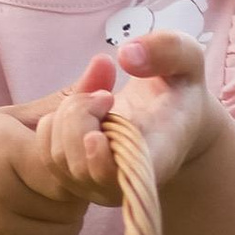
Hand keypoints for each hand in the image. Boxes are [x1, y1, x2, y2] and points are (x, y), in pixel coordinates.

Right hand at [0, 99, 95, 234]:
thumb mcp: (9, 117)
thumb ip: (65, 100)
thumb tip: (108, 65)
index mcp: (1, 150)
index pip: (68, 165)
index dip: (77, 160)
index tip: (63, 153)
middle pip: (72, 202)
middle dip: (75, 190)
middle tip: (56, 176)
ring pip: (66, 231)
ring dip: (68, 216)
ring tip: (46, 196)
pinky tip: (35, 218)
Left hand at [39, 33, 222, 204]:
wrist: (172, 119)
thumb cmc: (180, 88)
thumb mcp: (189, 59)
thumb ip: (169, 50)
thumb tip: (127, 55)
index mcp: (159, 156)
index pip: (125, 178)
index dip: (102, 164)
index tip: (96, 135)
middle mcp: (125, 181)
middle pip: (80, 164)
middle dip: (81, 115)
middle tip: (106, 94)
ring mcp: (96, 184)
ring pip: (58, 157)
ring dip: (68, 114)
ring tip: (98, 99)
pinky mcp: (74, 177)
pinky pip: (45, 152)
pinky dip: (54, 122)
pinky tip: (81, 109)